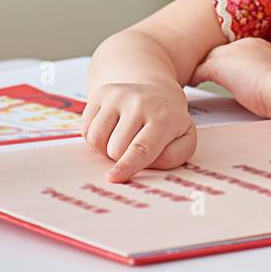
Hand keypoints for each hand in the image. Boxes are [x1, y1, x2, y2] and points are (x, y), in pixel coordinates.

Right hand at [80, 81, 196, 182]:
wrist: (157, 94)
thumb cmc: (169, 125)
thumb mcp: (184, 141)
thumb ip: (172, 157)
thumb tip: (144, 164)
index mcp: (164, 117)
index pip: (142, 148)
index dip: (127, 166)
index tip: (113, 178)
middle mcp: (139, 102)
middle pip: (115, 148)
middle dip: (120, 158)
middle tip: (132, 149)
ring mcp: (118, 95)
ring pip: (96, 138)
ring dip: (105, 149)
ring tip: (121, 140)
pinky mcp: (101, 93)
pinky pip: (86, 129)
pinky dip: (95, 137)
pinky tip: (111, 130)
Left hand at [190, 38, 270, 117]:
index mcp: (259, 46)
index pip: (238, 52)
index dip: (233, 62)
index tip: (232, 71)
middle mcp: (242, 45)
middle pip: (221, 52)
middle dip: (216, 62)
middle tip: (207, 72)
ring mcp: (229, 54)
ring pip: (209, 60)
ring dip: (203, 69)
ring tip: (195, 79)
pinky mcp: (217, 67)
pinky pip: (199, 71)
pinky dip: (194, 78)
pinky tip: (190, 86)